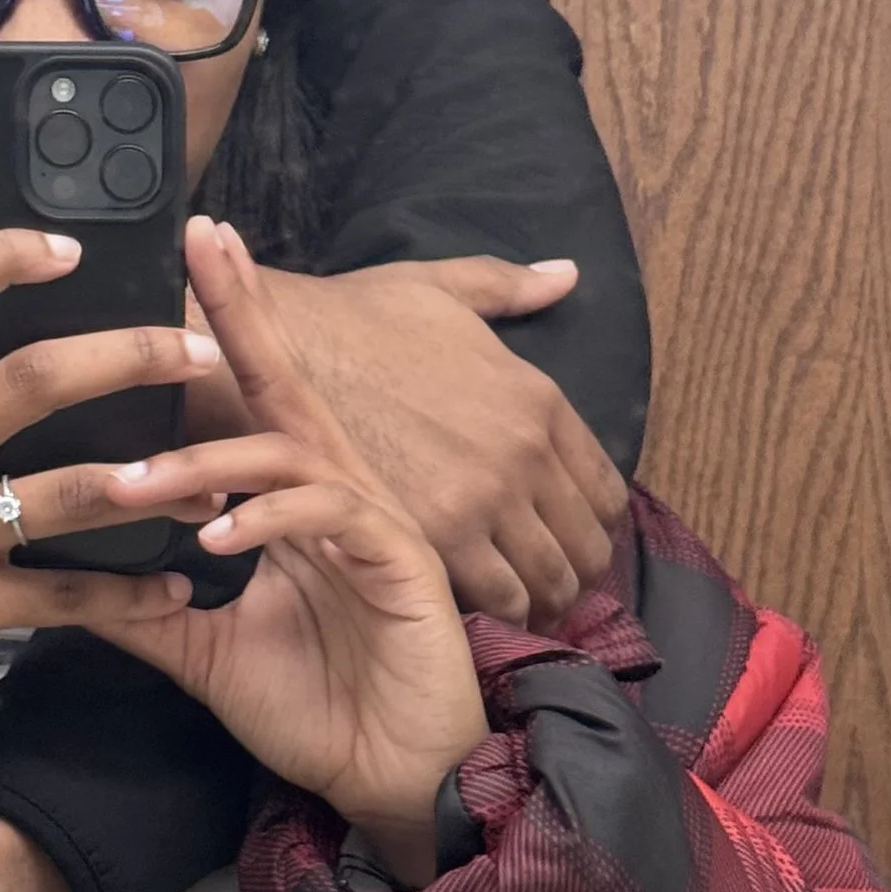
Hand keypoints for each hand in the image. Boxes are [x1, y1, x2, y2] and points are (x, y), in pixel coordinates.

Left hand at [94, 222, 488, 882]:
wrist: (394, 782)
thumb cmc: (318, 715)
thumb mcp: (208, 655)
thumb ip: (146, 613)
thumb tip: (62, 582)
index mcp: (296, 505)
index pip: (253, 401)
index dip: (225, 327)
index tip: (183, 259)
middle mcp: (337, 495)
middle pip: (286, 385)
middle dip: (242, 312)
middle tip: (198, 245)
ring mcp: (372, 521)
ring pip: (288, 452)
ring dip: (205, 462)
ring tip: (136, 485)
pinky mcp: (402, 559)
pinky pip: (327, 513)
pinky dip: (265, 518)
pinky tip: (214, 538)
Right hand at [187, 251, 624, 626]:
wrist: (285, 349)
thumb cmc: (357, 319)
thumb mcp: (445, 288)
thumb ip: (513, 290)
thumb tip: (567, 275)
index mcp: (538, 402)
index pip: (605, 492)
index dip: (597, 527)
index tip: (578, 542)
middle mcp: (523, 456)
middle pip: (585, 547)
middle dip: (577, 578)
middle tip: (557, 595)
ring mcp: (482, 501)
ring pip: (546, 582)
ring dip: (541, 605)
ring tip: (525, 616)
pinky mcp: (433, 537)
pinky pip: (493, 597)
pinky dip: (495, 615)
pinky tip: (481, 617)